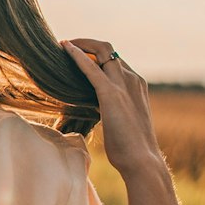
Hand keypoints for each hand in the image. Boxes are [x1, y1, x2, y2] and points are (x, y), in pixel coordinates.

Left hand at [60, 38, 162, 176]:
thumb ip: (113, 107)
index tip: (79, 54)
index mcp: (137, 84)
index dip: (95, 54)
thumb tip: (98, 109)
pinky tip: (65, 49)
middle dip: (87, 43)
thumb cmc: (131, 147)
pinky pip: (91, 68)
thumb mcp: (123, 119)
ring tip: (63, 45)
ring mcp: (124, 84)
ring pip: (102, 51)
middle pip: (108, 50)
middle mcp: (133, 79)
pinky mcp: (111, 94)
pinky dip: (77, 55)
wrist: (141, 160)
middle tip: (67, 46)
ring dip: (81, 44)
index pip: (115, 59)